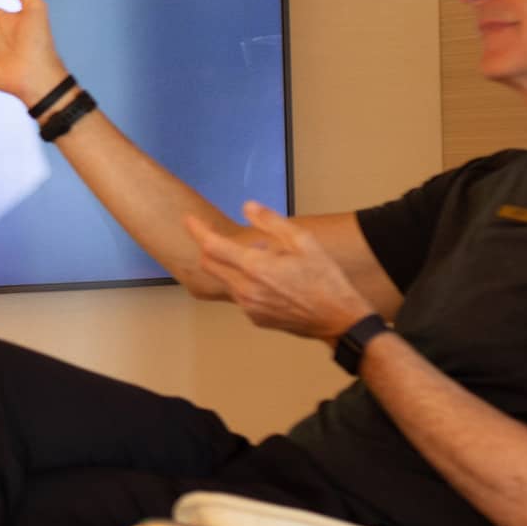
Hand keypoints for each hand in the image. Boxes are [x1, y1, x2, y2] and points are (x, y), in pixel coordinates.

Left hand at [185, 203, 371, 339]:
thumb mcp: (303, 241)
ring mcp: (248, 307)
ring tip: (264, 257)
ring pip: (225, 280)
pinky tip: (270, 277)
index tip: (189, 220)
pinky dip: (244, 281)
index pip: (212, 246)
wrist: (337, 319)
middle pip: (209, 265)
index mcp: (255, 267)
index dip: (197, 231)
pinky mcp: (255, 318)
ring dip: (232, 264)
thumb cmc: (324, 278)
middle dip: (208, 247)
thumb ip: (271, 221)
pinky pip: (239, 294)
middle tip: (220, 234)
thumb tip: (248, 206)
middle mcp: (245, 290)